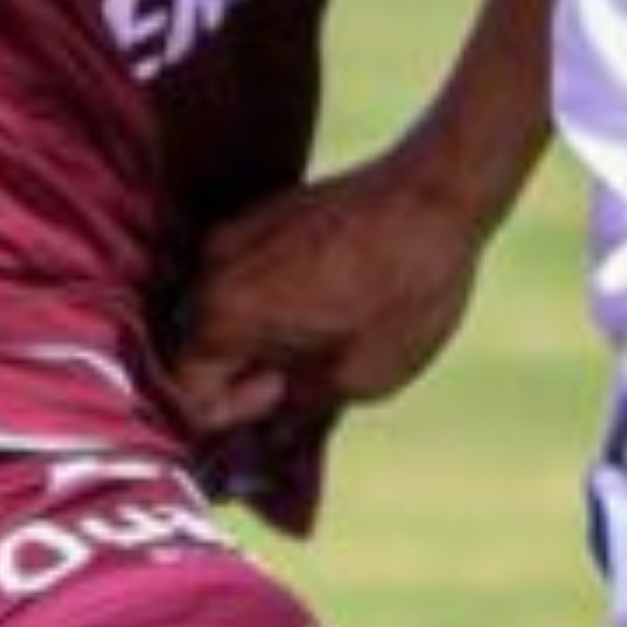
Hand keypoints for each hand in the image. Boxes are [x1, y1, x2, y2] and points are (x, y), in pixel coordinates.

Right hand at [170, 145, 498, 437]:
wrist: (437, 191)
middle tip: (301, 381)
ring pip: (227, 310)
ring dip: (261, 338)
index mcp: (222, 313)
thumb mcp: (359, 378)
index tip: (288, 394)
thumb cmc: (401, 290)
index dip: (237, 412)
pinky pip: (250, 275)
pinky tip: (330, 304)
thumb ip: (299, 411)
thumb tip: (276, 435)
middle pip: (199, 348)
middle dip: (242, 376)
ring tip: (322, 343)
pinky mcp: (265, 211)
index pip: (188, 392)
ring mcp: (237, 230)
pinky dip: (276, 302)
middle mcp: (212, 266)